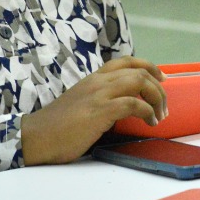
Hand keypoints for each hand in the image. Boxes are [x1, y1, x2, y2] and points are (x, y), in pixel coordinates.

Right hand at [20, 57, 166, 164]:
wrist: (35, 137)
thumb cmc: (57, 127)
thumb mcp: (82, 104)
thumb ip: (101, 99)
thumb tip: (124, 105)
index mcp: (93, 79)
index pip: (126, 62)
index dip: (148, 67)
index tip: (162, 78)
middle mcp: (97, 82)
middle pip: (138, 72)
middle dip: (158, 88)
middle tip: (164, 106)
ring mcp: (98, 95)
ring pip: (139, 82)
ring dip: (156, 98)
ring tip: (159, 116)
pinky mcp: (99, 111)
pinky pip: (132, 104)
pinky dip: (147, 111)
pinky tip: (149, 122)